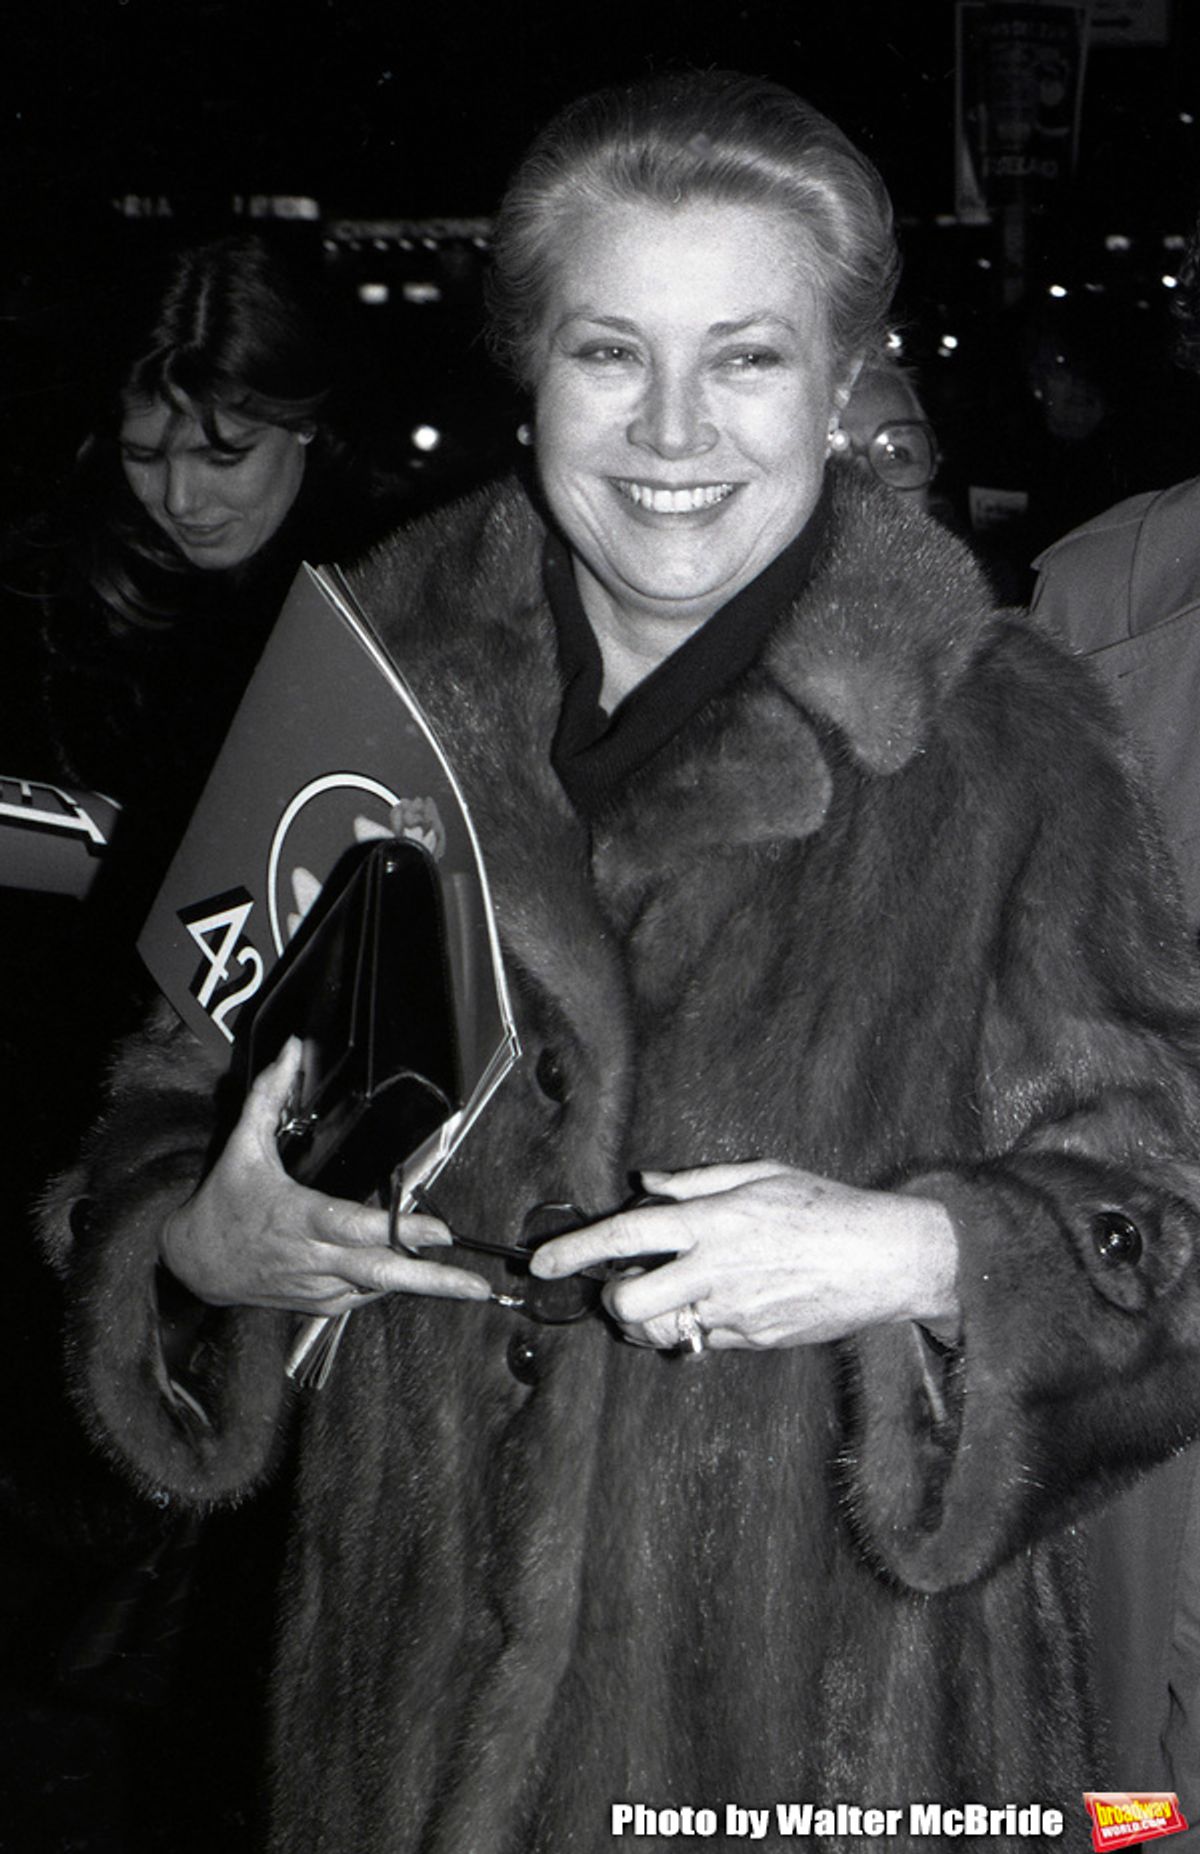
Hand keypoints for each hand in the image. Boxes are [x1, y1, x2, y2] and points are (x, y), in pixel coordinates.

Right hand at [159, 1038, 492, 1316]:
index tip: (442, 1231)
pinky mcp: (315, 1305)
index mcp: (298, 1217)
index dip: (403, 1230)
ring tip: (460, 1283)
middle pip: (381, 1272)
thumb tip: (290, 1050)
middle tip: (474, 1287)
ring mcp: (315, 1286)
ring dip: (417, 1283)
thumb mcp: (242, 1146)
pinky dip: (384, 1287)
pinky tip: (406, 1275)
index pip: (359, 1226)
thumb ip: (270, 1096)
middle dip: (432, 1281)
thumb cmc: (224, 1203)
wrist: (194, 1263)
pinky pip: (361, 1299)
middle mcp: (311, 1257)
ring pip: (376, 1289)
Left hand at [529, 1159, 959, 1351]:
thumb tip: (648, 1184)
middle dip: (610, 1301)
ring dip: (647, 1322)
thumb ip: (698, 1181)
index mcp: (713, 1221)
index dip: (575, 1251)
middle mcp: (716, 1269)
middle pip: (629, 1304)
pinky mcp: (754, 1340)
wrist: (886, 1259)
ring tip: (662, 1298)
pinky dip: (693, 1329)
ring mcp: (734, 1311)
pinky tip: (711, 1305)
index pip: (626, 1235)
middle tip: (620, 1286)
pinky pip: (703, 1342)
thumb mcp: (762, 1174)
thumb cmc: (827, 1207)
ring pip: (660, 1333)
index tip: (543, 1263)